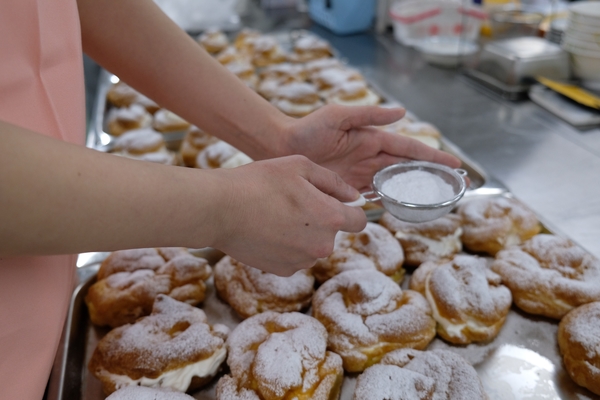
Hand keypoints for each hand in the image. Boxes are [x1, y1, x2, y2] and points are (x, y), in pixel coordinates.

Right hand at [209, 155, 366, 275]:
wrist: (220, 209)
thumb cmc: (259, 182)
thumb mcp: (300, 167)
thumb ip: (334, 182)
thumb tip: (354, 196)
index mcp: (331, 218)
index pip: (359, 220)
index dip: (350, 209)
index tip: (334, 202)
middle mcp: (322, 245)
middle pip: (333, 233)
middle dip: (321, 219)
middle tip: (293, 202)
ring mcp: (302, 261)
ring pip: (313, 246)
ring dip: (303, 234)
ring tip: (276, 215)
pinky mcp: (282, 270)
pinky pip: (295, 257)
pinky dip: (286, 246)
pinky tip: (267, 230)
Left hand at [283, 105, 461, 190]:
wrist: (281, 148)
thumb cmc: (307, 128)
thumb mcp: (337, 115)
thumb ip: (368, 115)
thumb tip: (402, 112)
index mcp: (372, 139)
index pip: (408, 150)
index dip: (432, 157)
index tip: (454, 165)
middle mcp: (370, 157)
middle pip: (408, 169)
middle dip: (433, 177)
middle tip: (457, 187)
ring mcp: (361, 173)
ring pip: (395, 184)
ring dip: (416, 192)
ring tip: (439, 202)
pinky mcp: (349, 187)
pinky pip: (375, 196)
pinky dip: (391, 202)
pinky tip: (405, 210)